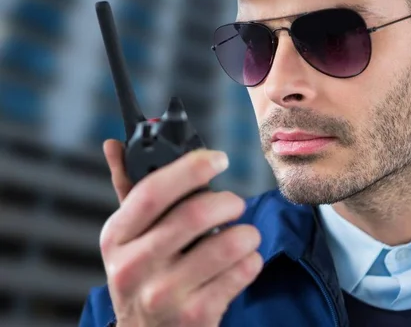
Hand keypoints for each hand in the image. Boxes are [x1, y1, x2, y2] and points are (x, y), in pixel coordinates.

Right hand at [99, 140, 262, 326]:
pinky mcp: (196, 315)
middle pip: (194, 214)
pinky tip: (242, 261)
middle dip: (228, 201)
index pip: (152, 191)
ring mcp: (164, 294)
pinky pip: (242, 272)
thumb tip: (114, 145)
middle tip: (235, 203)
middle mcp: (134, 266)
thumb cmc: (144, 275)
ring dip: (246, 232)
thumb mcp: (129, 237)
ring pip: (227, 244)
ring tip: (244, 234)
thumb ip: (129, 190)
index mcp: (116, 237)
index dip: (190, 168)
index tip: (217, 158)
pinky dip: (252, 259)